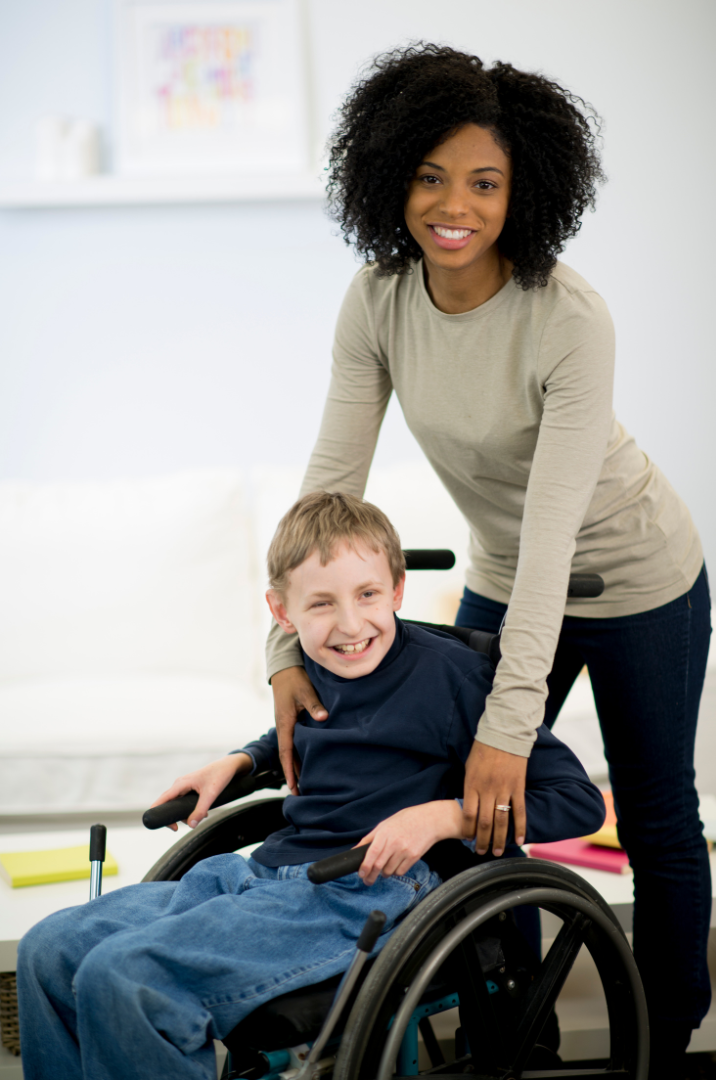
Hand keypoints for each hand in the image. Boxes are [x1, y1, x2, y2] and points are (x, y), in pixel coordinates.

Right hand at [150, 753, 250, 831]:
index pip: (162, 799)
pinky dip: (190, 809)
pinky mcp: (190, 788)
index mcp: (180, 784)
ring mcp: (184, 786)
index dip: (158, 812)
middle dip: (174, 816)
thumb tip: (191, 825)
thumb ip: (200, 810)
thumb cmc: (219, 776)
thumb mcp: (210, 794)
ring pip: (177, 804)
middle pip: (168, 804)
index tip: (168, 825)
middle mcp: (179, 785)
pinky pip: (184, 802)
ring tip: (201, 816)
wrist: (228, 766)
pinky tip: (203, 812)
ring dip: (185, 814)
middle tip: (183, 826)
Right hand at [270, 666, 327, 794]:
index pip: (286, 752)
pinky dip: (299, 754)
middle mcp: (284, 727)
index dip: (290, 770)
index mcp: (285, 723)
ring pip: (291, 750)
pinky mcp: (291, 721)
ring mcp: (287, 725)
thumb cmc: (294, 679)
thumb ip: (314, 705)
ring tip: (304, 783)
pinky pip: (294, 742)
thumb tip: (323, 718)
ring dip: (296, 765)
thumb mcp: (305, 691)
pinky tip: (306, 761)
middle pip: (288, 756)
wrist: (285, 668)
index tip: (293, 786)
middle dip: (293, 774)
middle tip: (299, 793)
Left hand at [356, 802, 461, 884]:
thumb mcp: (384, 824)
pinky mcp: (414, 857)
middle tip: (367, 881)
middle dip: (371, 876)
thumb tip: (355, 850)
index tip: (361, 874)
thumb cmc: (405, 820)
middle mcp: (394, 843)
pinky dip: (395, 872)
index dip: (365, 866)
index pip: (372, 853)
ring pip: (389, 871)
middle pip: (379, 865)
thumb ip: (369, 838)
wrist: (428, 820)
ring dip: (384, 873)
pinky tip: (396, 865)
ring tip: (384, 868)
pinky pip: (400, 871)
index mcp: (385, 833)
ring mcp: (405, 851)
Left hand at [462, 741, 527, 855]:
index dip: (468, 830)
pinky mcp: (518, 787)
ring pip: (501, 820)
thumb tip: (469, 805)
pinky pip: (519, 811)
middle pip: (484, 822)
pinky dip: (520, 827)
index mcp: (472, 784)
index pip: (468, 814)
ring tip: (497, 852)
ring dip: (499, 839)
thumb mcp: (469, 767)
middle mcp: (487, 790)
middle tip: (481, 852)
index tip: (468, 839)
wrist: (503, 734)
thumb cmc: (483, 749)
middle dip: (482, 840)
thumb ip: (470, 787)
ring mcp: (504, 789)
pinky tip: (520, 840)